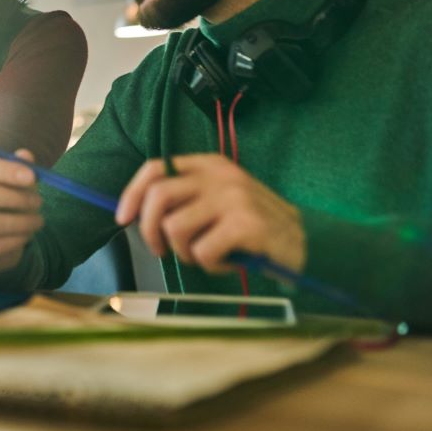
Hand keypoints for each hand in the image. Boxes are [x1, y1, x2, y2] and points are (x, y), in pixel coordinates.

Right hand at [0, 150, 43, 275]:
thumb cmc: (1, 205)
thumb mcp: (11, 184)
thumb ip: (18, 168)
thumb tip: (26, 156)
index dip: (5, 170)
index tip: (32, 177)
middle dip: (15, 197)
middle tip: (38, 202)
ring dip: (20, 222)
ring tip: (37, 221)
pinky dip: (15, 240)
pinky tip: (26, 236)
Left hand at [116, 155, 305, 272]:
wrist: (308, 243)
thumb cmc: (253, 227)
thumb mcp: (218, 200)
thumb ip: (185, 200)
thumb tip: (137, 212)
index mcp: (209, 165)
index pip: (155, 169)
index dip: (132, 194)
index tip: (123, 218)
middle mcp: (221, 176)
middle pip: (158, 197)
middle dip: (150, 230)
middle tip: (162, 251)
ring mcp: (234, 198)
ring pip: (176, 229)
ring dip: (185, 252)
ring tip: (208, 255)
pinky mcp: (246, 225)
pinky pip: (203, 252)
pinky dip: (210, 265)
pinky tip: (229, 261)